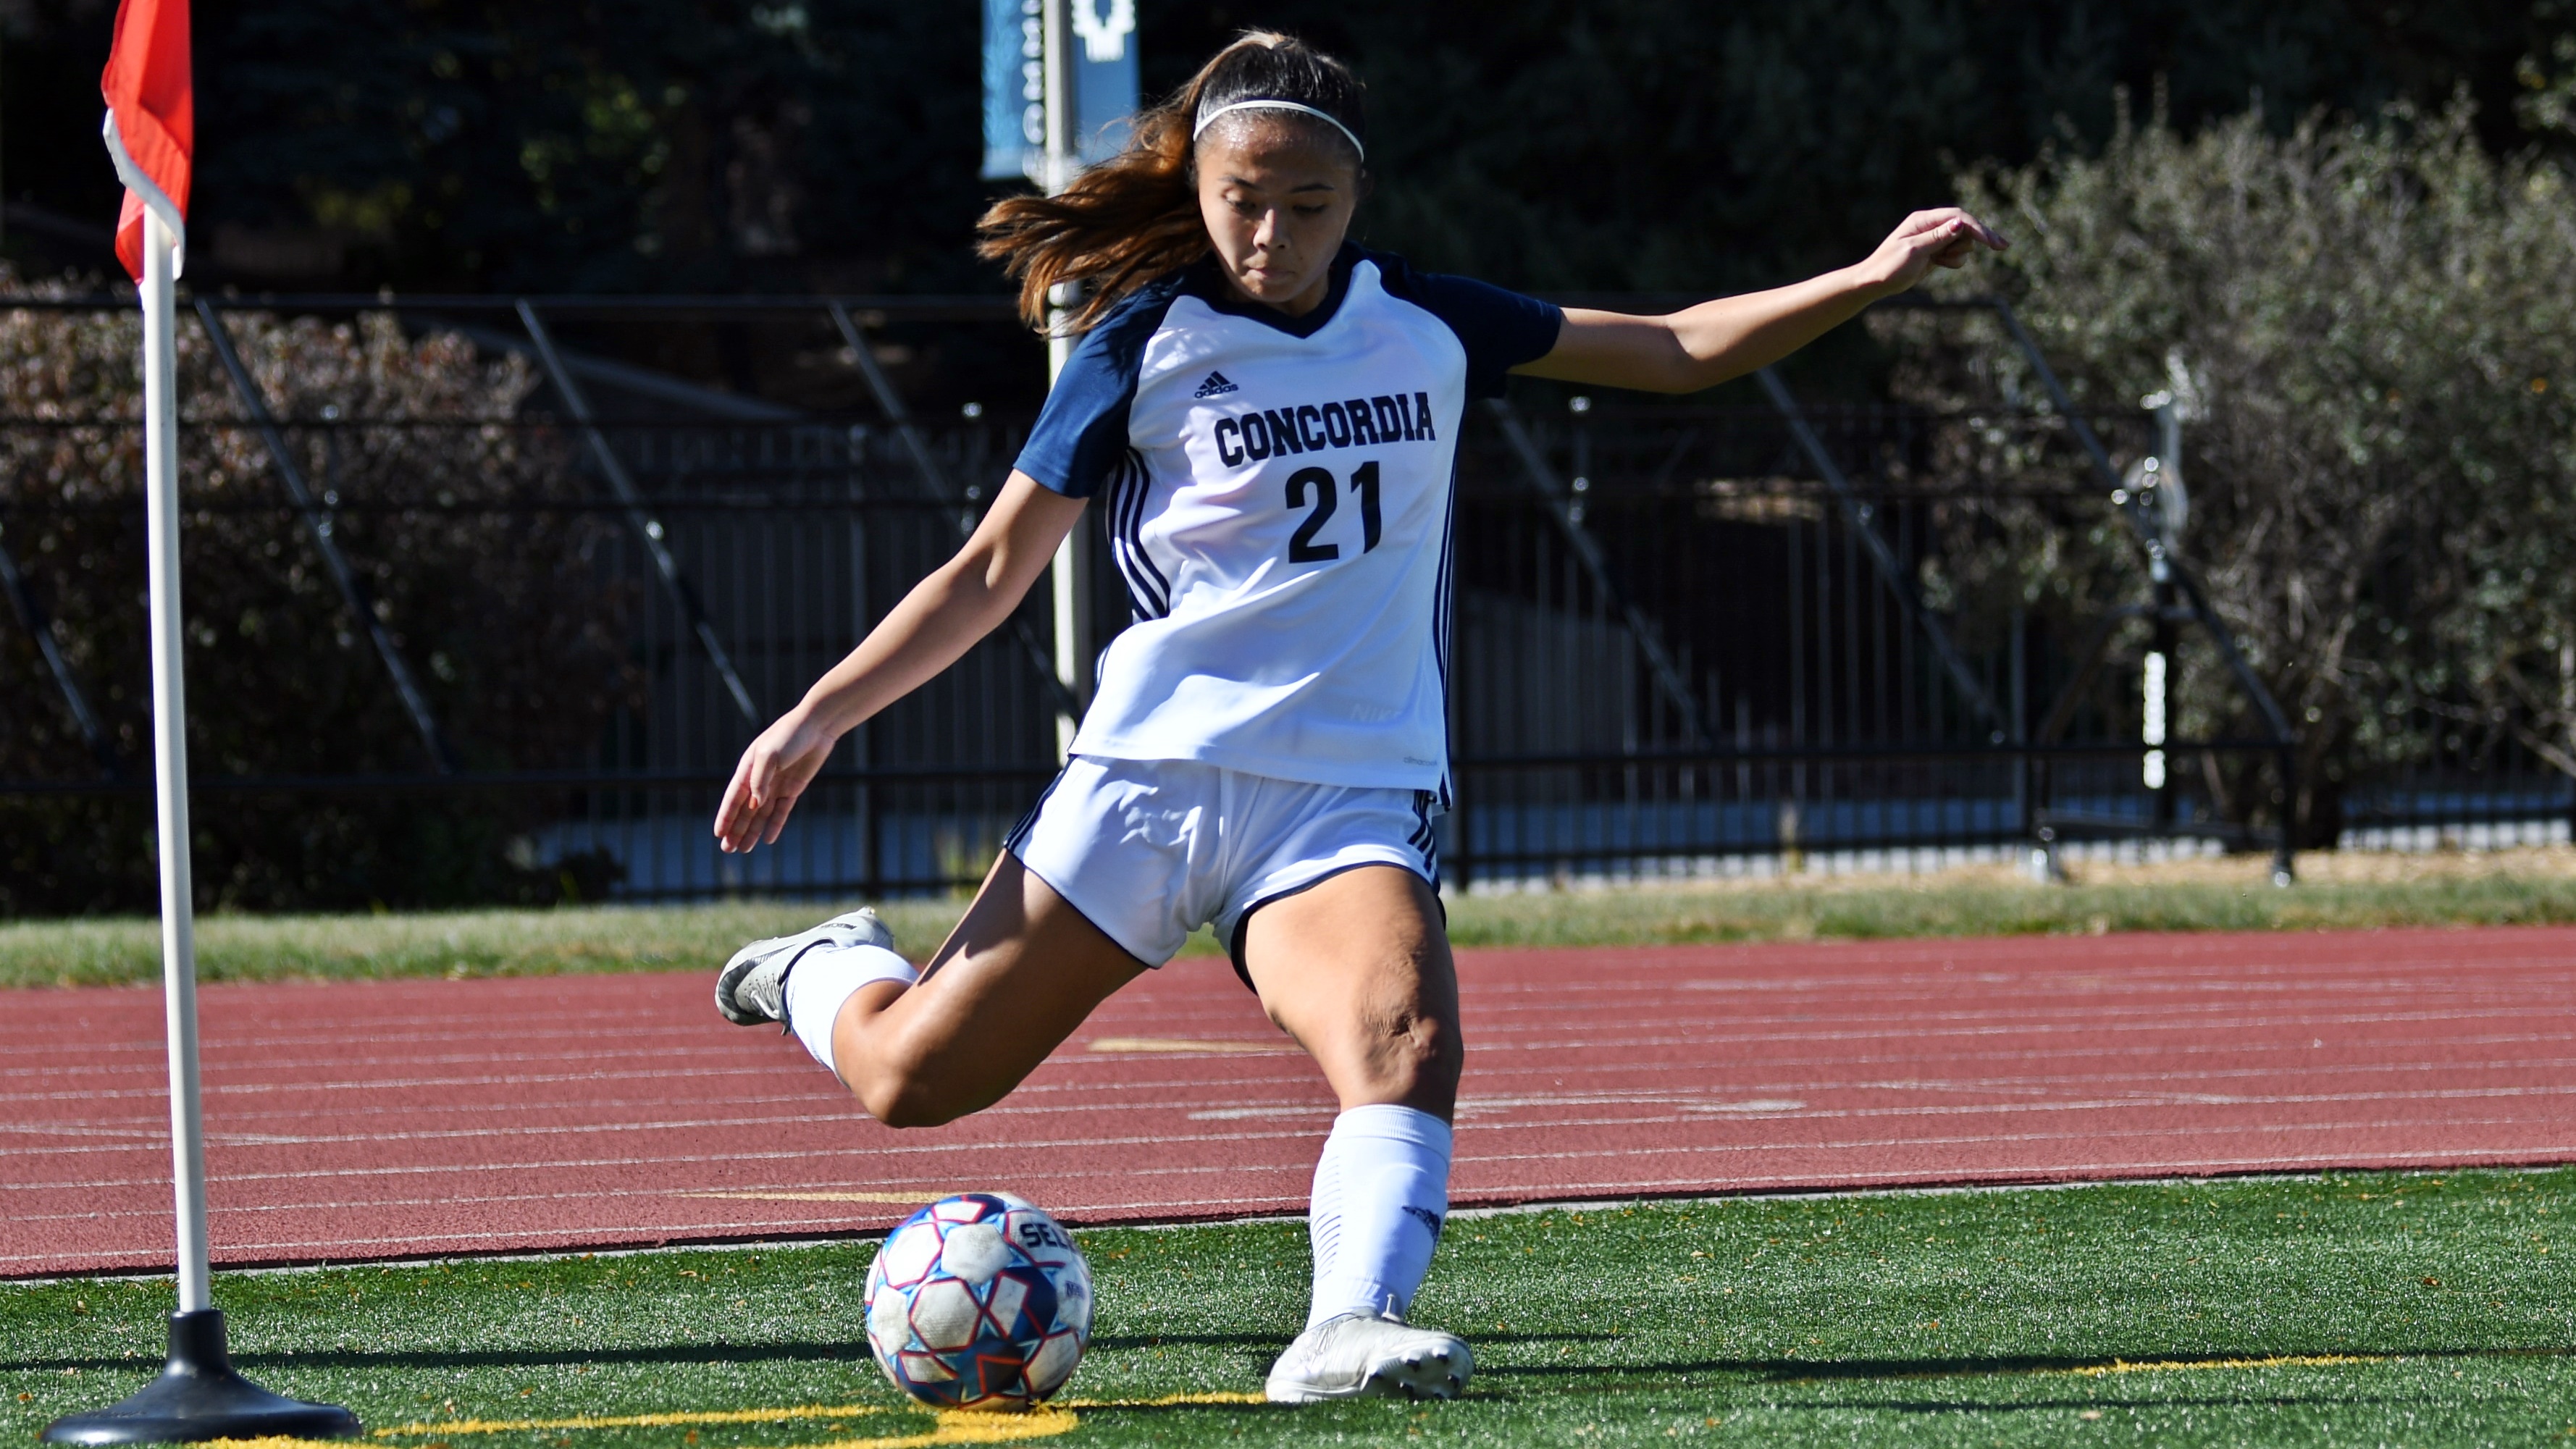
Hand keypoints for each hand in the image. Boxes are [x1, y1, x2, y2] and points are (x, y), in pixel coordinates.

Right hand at [713, 707, 837, 853]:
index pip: (733, 798)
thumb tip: (754, 804)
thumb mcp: (769, 755)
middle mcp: (760, 779)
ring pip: (762, 814)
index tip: (717, 834)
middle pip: (745, 810)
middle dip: (736, 830)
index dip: (725, 816)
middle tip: (727, 850)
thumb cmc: (789, 736)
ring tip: (744, 849)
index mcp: (747, 769)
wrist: (816, 726)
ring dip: (753, 831)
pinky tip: (768, 839)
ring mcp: (777, 785)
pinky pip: (781, 811)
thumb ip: (760, 780)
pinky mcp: (793, 788)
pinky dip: (775, 825)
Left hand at [1858, 207, 2007, 296]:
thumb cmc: (1889, 266)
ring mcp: (1933, 238)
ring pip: (1962, 241)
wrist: (1874, 282)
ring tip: (1941, 261)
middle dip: (1972, 240)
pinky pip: (1955, 253)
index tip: (1994, 242)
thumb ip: (1938, 237)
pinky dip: (1953, 260)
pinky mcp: (1935, 251)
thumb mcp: (1914, 251)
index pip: (1958, 217)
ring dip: (1959, 253)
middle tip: (2001, 247)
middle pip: (1965, 227)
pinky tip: (1939, 265)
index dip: (1978, 228)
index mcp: (1923, 220)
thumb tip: (1960, 223)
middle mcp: (1930, 225)